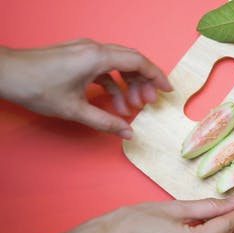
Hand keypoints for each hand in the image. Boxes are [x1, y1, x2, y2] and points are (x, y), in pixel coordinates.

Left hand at [0, 39, 172, 138]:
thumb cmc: (37, 88)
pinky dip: (112, 83)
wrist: (6, 74)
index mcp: (97, 57)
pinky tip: (114, 102)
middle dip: (143, 83)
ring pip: (118, 64)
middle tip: (149, 104)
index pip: (138, 62)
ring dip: (128, 85)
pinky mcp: (78, 56)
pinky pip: (104, 67)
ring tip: (131, 108)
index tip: (167, 90)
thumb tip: (129, 133)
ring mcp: (85, 51)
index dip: (156, 76)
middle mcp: (94, 49)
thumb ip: (106, 122)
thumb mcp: (75, 110)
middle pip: (131, 61)